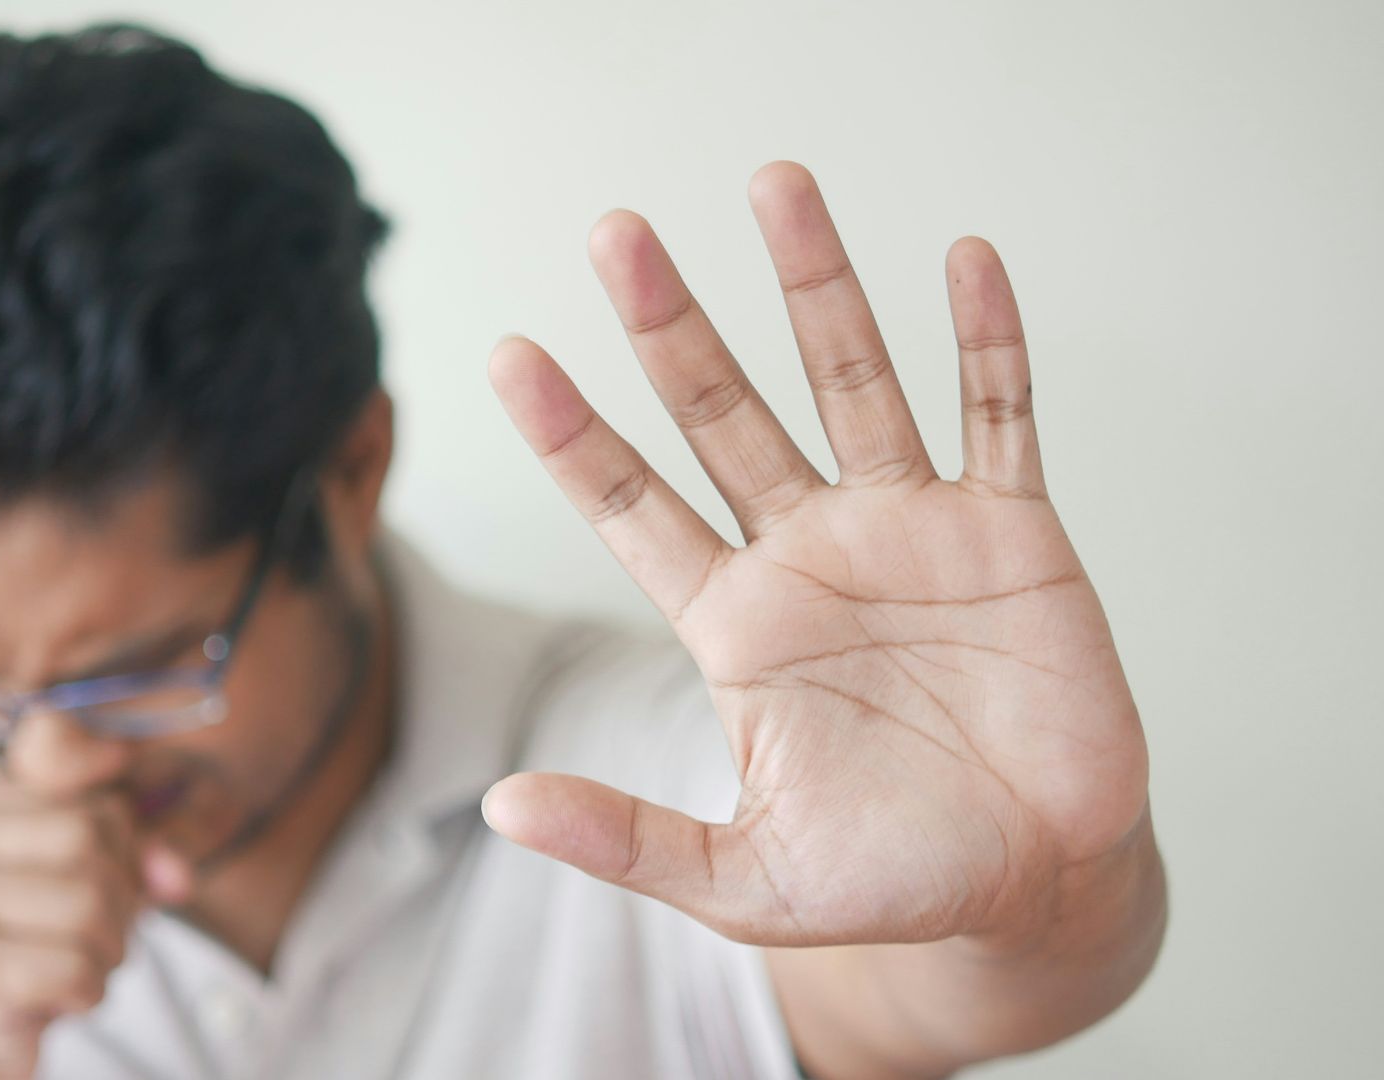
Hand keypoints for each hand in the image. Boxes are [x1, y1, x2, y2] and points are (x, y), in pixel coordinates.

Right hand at [0, 773, 192, 1079]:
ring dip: (108, 952)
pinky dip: (89, 991)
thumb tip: (178, 875)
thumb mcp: (76, 876)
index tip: (111, 890)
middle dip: (121, 901)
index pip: (95, 802)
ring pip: (88, 904)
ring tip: (78, 967)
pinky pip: (74, 967)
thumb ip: (135, 850)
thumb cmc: (22, 949)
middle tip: (99, 939)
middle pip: (89, 840)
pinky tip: (59, 998)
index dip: (128, 855)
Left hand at [482, 161, 1149, 949]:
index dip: (573, 433)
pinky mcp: (1012, 533)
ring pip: (852, 381)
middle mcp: (809, 552)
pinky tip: (964, 261)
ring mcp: (909, 530)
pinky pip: (1000, 414)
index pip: (632, 505)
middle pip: (723, 412)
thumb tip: (498, 807)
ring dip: (817, 286)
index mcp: (735, 621)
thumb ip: (626, 837)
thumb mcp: (743, 879)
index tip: (510, 355)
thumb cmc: (888, 881)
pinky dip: (988, 342)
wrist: (1035, 885)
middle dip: (671, 325)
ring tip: (775, 185)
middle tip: (616, 234)